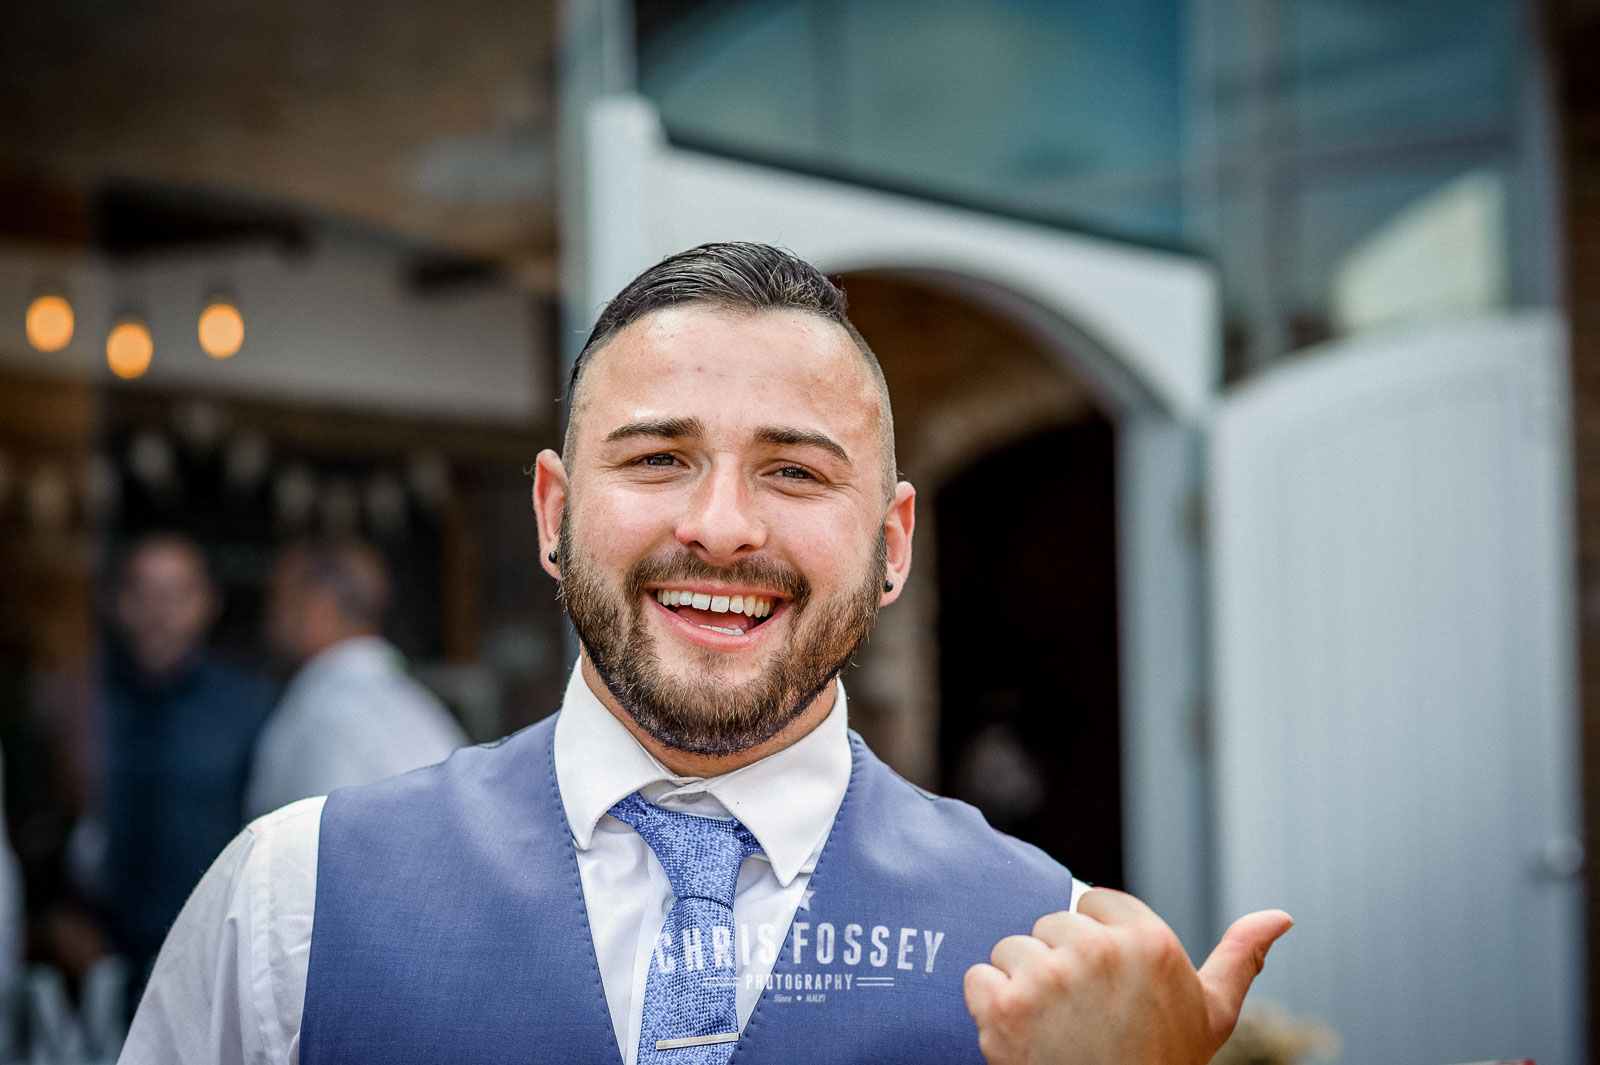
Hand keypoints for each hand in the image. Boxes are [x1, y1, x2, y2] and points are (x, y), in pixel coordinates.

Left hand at [963, 889, 1292, 1064]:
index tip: (1110, 986)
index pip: (1092, 902)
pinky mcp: (1005, 1007)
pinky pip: (978, 978)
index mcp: (1149, 941)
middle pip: (1049, 925)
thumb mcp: (1212, 1015)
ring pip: (1011, 949)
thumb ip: (1240, 958)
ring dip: (1022, 986)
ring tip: (1055, 1028)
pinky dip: (989, 1007)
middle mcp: (1099, 952)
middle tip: (1084, 1016)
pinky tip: (1023, 1036)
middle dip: (1059, 965)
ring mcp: (1049, 978)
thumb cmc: (1164, 1063)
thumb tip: (1280, 917)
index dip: (1095, 943)